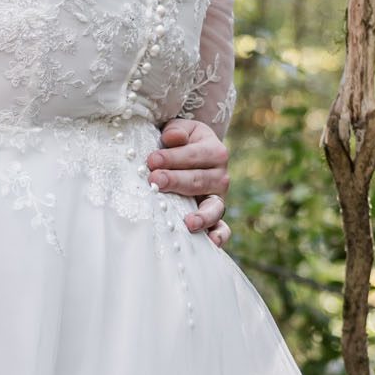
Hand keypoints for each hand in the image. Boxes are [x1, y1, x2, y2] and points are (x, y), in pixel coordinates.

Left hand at [148, 117, 229, 245]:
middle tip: (155, 181)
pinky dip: (219, 236)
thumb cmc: (180, 143)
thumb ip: (176, 131)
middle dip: (176, 181)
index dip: (173, 158)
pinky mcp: (215, 217)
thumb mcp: (180, 130)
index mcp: (215, 151)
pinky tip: (210, 243)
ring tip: (188, 222)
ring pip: (213, 207)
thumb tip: (172, 138)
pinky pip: (222, 228)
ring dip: (201, 216)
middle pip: (199, 181)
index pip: (194, 155)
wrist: (190, 155)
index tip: (151, 161)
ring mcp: (219, 199)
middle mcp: (221, 176)